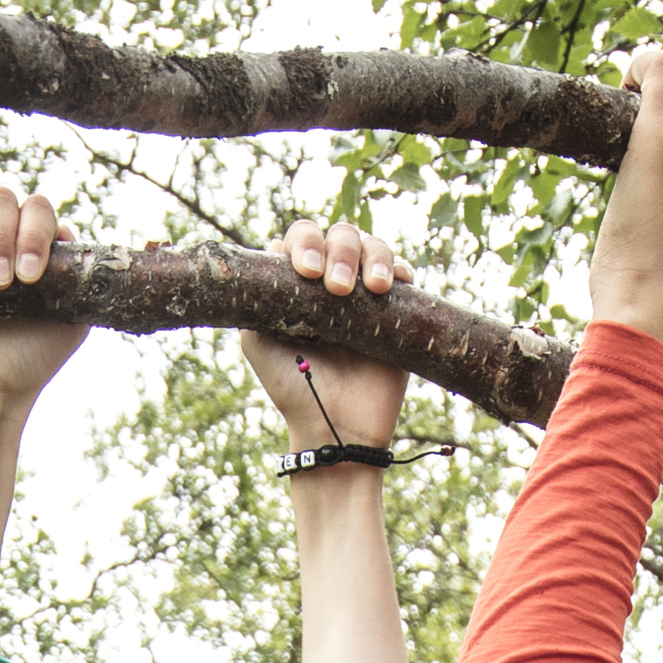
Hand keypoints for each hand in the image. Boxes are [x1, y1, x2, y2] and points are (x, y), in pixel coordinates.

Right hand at [0, 179, 85, 415]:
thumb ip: (76, 281)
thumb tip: (65, 234)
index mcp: (35, 246)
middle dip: (0, 237)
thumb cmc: (29, 361)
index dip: (34, 234)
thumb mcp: (70, 324)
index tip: (29, 278)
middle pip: (0, 200)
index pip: (38, 211)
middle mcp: (0, 236)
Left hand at [243, 219, 412, 455]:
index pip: (303, 237)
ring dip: (373, 256)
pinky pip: (405, 273)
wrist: (337, 427)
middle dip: (340, 251)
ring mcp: (366, 295)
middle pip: (340, 234)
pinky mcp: (398, 313)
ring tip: (372, 289)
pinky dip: (401, 269)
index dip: (306, 244)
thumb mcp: (258, 340)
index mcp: (300, 284)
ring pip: (374, 246)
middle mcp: (333, 283)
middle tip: (337, 288)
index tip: (308, 272)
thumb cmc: (293, 388)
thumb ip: (257, 295)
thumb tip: (276, 249)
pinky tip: (392, 285)